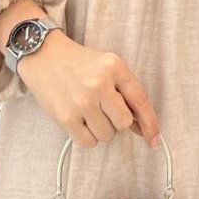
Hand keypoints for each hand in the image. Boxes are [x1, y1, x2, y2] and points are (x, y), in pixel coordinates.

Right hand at [21, 32, 162, 149]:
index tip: (154, 139)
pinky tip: (80, 120)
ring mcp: (82, 101)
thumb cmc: (79, 63)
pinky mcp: (66, 116)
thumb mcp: (107, 66)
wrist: (44, 56)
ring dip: (101, 129)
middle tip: (104, 111)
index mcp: (114, 68)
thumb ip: (126, 92)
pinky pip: (88, 142)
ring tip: (89, 112)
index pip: (140, 100)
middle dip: (117, 122)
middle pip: (123, 122)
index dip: (150, 123)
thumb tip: (140, 127)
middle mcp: (99, 84)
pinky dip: (87, 137)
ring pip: (106, 135)